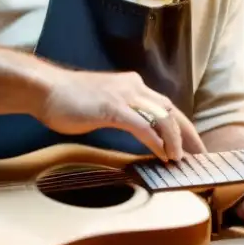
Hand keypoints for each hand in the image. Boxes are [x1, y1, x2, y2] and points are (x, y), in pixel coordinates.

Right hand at [38, 67, 204, 160]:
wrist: (45, 89)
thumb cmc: (68, 100)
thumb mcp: (103, 104)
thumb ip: (122, 112)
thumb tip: (137, 129)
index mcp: (132, 85)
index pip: (166, 107)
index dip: (182, 127)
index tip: (193, 145)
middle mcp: (134, 86)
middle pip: (172, 111)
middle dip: (187, 134)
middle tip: (198, 155)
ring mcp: (124, 95)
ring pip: (162, 117)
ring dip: (174, 140)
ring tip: (179, 159)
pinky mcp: (113, 107)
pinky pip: (143, 126)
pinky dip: (156, 142)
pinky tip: (162, 155)